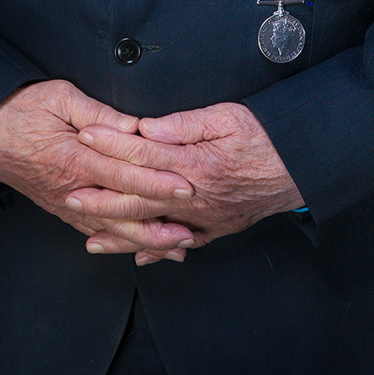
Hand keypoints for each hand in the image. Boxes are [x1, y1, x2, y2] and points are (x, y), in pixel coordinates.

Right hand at [0, 80, 195, 262]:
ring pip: (111, 229)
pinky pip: (95, 231)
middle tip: (192, 226)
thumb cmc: (21, 110)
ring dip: (145, 240)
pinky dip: (121, 243)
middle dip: (160, 221)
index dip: (157, 182)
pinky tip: (142, 250)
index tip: (185, 185)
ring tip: (177, 247)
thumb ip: (97, 112)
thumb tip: (132, 125)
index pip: (124, 174)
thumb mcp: (59, 96)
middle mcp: (72, 188)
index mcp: (74, 158)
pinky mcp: (62, 209)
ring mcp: (66, 203)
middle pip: (122, 211)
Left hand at [70, 101, 303, 254]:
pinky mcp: (216, 227)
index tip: (86, 135)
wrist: (303, 167)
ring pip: (155, 228)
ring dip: (121, 233)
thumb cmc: (268, 137)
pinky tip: (139, 257)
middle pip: (140, 197)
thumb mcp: (228, 116)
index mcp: (195, 164)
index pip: (143, 154)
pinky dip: (159, 252)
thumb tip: (149, 128)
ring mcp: (205, 217)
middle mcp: (195, 196)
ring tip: (91, 237)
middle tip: (70, 193)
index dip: (112, 144)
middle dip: (102, 196)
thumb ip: (185, 123)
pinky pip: (182, 243)